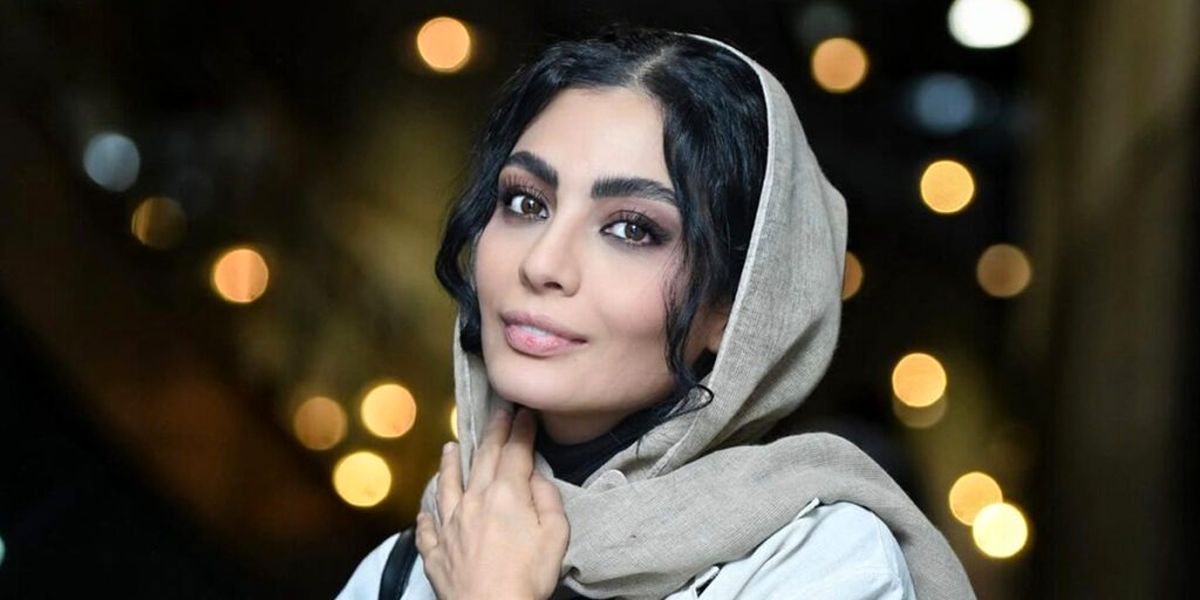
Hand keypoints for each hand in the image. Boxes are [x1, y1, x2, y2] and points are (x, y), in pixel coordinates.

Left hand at [415, 407, 568, 599]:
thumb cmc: (527, 577)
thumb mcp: (555, 535)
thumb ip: (548, 500)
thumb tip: (534, 478)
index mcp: (505, 495)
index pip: (515, 452)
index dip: (521, 430)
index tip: (525, 413)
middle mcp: (473, 501)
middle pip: (482, 460)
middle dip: (492, 433)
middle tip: (497, 414)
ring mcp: (450, 526)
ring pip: (446, 486)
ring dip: (449, 464)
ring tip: (449, 447)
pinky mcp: (436, 551)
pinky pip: (427, 528)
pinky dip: (427, 516)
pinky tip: (425, 512)